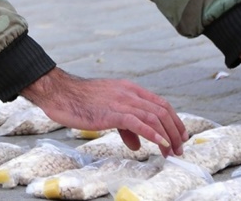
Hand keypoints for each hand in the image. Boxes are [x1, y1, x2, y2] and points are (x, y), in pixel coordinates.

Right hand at [21, 67, 186, 155]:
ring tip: (172, 151)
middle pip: (162, 110)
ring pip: (155, 117)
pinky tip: (161, 144)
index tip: (180, 135)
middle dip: (175, 130)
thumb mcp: (107, 111)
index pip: (160, 103)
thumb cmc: (80, 102)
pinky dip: (154, 134)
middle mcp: (130, 93)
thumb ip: (125, 126)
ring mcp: (122, 102)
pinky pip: (139, 123)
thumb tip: (137, 144)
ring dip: (167, 136)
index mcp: (129, 89)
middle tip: (180, 148)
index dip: (174, 120)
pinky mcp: (113, 113)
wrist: (60, 93)